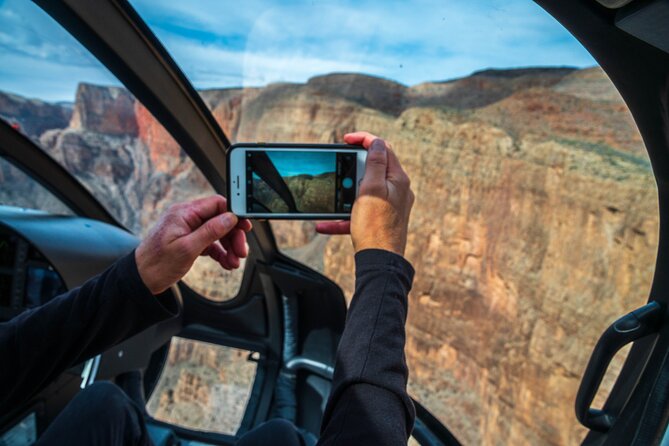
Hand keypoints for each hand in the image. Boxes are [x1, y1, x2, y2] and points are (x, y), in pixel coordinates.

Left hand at [135, 195, 251, 294]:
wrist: (141, 280)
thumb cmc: (157, 264)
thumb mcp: (187, 248)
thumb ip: (210, 231)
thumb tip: (230, 218)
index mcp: (184, 213)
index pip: (217, 204)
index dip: (234, 215)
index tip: (245, 228)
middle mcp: (186, 218)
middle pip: (220, 219)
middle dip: (233, 236)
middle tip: (241, 252)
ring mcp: (188, 229)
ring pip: (217, 232)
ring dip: (229, 247)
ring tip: (234, 262)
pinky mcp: (189, 241)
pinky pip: (210, 243)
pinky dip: (220, 252)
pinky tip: (226, 262)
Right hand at [316, 131, 413, 255]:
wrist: (380, 262)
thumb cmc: (375, 227)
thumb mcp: (372, 189)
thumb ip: (375, 163)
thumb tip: (377, 142)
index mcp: (398, 179)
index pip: (383, 148)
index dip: (364, 139)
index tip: (346, 139)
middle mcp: (397, 191)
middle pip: (373, 168)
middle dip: (352, 167)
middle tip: (338, 166)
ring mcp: (389, 206)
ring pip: (363, 191)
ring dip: (344, 193)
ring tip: (332, 196)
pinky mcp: (380, 220)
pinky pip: (358, 213)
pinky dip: (343, 216)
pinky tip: (324, 225)